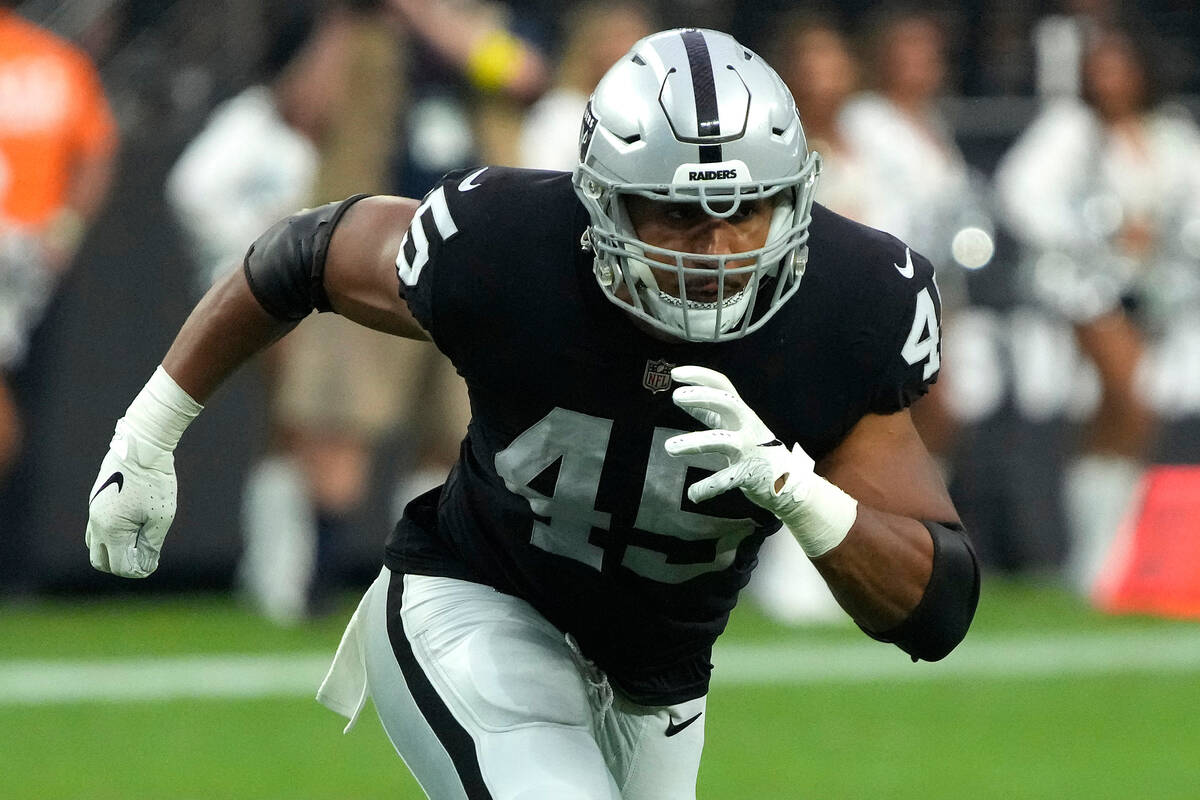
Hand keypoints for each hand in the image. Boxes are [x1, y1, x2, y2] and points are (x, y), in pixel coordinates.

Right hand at [85, 419, 177, 577]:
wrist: (142, 448)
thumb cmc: (155, 482)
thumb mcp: (161, 516)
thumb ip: (151, 544)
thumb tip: (146, 565)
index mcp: (110, 530)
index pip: (119, 566)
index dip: (138, 570)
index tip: (153, 563)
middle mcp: (95, 523)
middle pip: (101, 561)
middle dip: (121, 564)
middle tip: (144, 557)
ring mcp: (92, 511)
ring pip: (96, 545)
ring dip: (114, 550)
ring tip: (138, 541)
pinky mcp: (95, 501)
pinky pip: (97, 528)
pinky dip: (111, 535)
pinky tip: (132, 526)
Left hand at [664, 365, 855, 556]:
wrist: (790, 481)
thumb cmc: (756, 449)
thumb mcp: (735, 426)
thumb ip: (710, 413)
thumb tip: (684, 398)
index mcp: (741, 413)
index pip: (722, 385)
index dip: (700, 376)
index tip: (675, 374)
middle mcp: (747, 426)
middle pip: (727, 402)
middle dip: (702, 396)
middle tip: (676, 396)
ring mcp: (749, 449)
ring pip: (721, 441)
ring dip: (694, 443)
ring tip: (669, 448)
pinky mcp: (750, 473)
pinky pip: (726, 480)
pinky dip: (707, 487)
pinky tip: (692, 494)